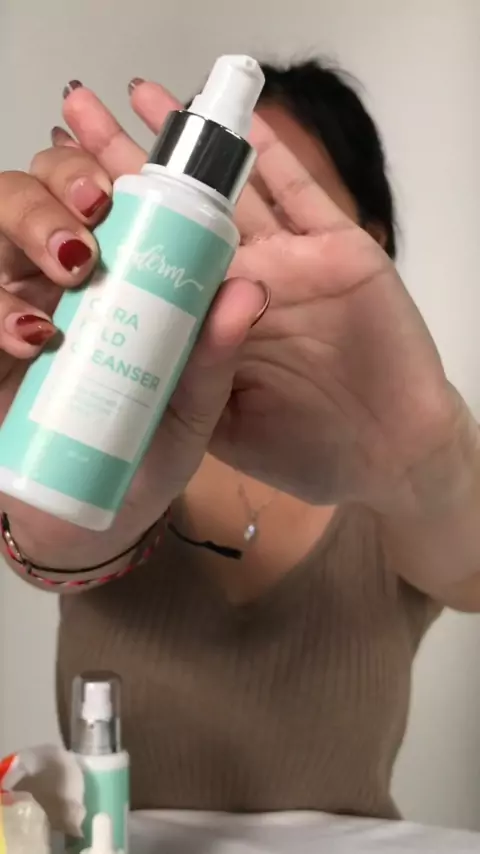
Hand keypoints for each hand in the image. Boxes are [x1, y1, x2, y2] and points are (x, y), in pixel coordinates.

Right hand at [0, 144, 265, 569]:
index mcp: (116, 279)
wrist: (93, 516)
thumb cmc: (146, 451)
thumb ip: (216, 355)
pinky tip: (30, 334)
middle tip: (89, 228)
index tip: (118, 182)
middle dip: (52, 192)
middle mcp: (55, 281)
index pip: (98, 196)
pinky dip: (0, 310)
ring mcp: (13, 308)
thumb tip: (247, 290)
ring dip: (23, 228)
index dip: (98, 163)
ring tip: (66, 270)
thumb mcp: (191, 407)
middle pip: (34, 193)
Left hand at [63, 81, 458, 513]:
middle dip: (132, 165)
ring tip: (144, 95)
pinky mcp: (339, 252)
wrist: (391, 455)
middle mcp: (246, 283)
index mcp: (212, 323)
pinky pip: (302, 194)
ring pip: (234, 192)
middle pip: (180, 214)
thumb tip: (154, 321)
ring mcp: (292, 262)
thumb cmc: (308, 450)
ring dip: (193, 145)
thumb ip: (196, 376)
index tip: (64, 189)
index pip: (152, 261)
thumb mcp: (228, 426)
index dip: (111, 225)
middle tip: (81, 117)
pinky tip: (240, 122)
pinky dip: (275, 156)